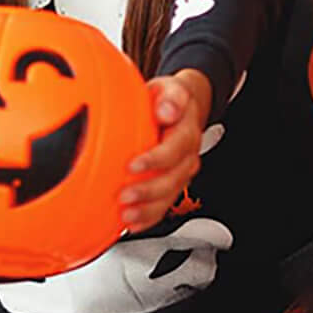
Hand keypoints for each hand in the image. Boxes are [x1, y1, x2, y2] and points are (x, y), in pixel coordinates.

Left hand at [121, 71, 210, 231]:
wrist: (177, 109)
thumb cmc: (167, 100)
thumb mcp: (169, 88)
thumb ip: (170, 96)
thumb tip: (165, 110)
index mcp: (186, 131)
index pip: (176, 148)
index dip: (156, 159)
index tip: (132, 165)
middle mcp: (187, 155)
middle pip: (174, 178)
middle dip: (150, 191)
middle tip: (124, 196)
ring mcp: (180, 172)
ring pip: (170, 195)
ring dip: (148, 209)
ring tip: (126, 216)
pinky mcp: (171, 185)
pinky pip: (163, 205)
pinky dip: (148, 217)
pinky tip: (130, 224)